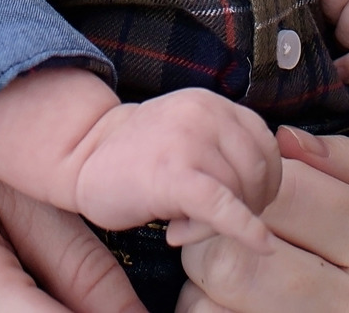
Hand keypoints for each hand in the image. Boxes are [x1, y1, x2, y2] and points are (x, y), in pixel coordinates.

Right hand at [72, 88, 281, 251]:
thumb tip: (263, 198)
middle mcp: (205, 113)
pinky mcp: (174, 174)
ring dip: (222, 221)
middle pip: (258, 170)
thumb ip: (225, 149)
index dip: (265, 181)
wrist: (82, 153)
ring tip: (185, 225)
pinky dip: (246, 229)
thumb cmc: (138, 155)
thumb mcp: (190, 134)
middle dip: (246, 204)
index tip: (245, 201)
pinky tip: (262, 245)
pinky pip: (223, 207)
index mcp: (213, 103)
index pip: (266, 145)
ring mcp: (189, 140)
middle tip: (211, 220)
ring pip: (239, 193)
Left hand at [175, 128, 348, 312]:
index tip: (258, 184)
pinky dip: (215, 309)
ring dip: (208, 279)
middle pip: (231, 261)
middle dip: (215, 232)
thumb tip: (282, 140)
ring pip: (211, 306)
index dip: (253, 180)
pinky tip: (245, 299)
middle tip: (233, 224)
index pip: (283, 196)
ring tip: (240, 267)